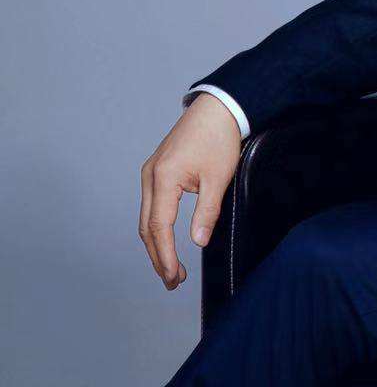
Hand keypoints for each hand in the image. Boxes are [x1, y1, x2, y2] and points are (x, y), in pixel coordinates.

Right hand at [139, 92, 242, 290]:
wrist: (219, 107)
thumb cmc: (220, 137)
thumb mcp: (218, 178)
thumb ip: (206, 212)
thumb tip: (198, 242)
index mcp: (164, 177)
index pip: (160, 228)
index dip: (166, 256)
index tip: (175, 276)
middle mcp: (150, 176)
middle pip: (147, 227)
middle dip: (158, 256)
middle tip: (173, 280)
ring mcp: (151, 172)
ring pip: (146, 218)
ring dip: (156, 244)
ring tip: (171, 266)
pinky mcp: (157, 169)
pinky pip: (151, 205)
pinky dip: (156, 226)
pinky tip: (167, 239)